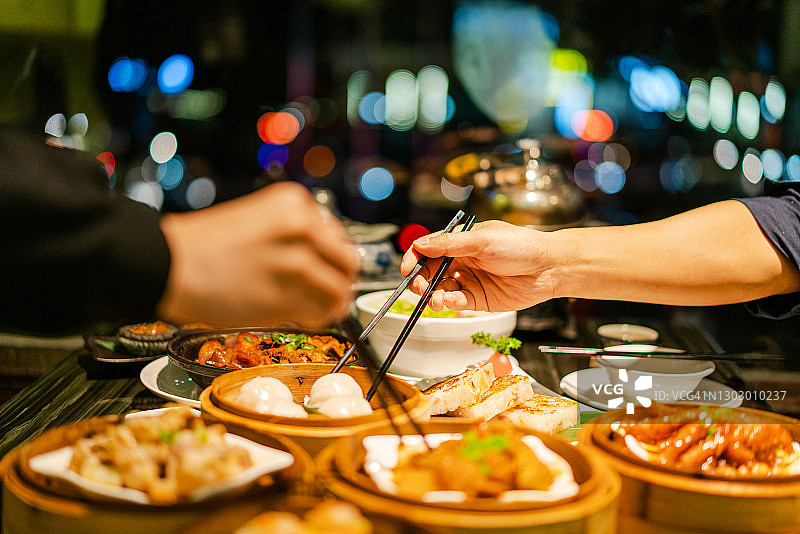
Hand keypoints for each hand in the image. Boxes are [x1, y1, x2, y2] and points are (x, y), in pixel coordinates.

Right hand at [157, 182, 358, 328]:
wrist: (167, 263)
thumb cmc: (206, 246)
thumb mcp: (259, 221)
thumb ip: (296, 236)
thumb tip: (327, 262)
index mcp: (295, 204)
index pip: (339, 237)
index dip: (333, 260)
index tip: (325, 271)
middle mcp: (301, 227)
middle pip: (348, 263)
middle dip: (340, 282)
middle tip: (326, 294)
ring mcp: (296, 261)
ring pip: (339, 291)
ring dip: (330, 305)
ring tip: (310, 309)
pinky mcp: (286, 295)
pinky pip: (320, 313)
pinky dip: (315, 319)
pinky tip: (297, 316)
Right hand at [400, 220, 555, 311]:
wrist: (549, 268)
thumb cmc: (521, 246)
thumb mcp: (483, 240)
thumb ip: (450, 244)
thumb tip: (421, 245)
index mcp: (461, 242)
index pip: (428, 248)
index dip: (414, 258)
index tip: (406, 269)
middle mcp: (462, 260)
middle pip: (430, 271)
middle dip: (420, 280)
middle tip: (418, 287)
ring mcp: (469, 280)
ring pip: (441, 289)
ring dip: (433, 295)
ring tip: (435, 299)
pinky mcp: (478, 299)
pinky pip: (457, 302)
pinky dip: (450, 303)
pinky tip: (451, 301)